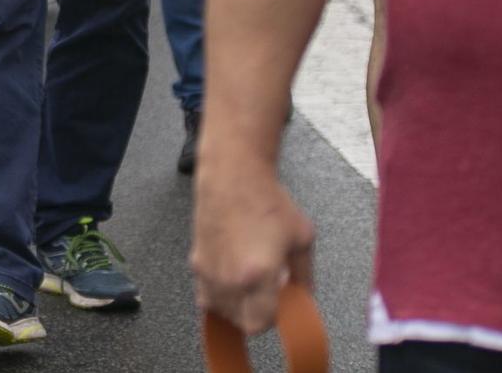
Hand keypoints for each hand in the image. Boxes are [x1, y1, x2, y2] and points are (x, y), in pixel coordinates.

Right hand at [191, 153, 315, 335]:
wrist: (233, 176)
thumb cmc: (267, 202)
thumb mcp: (302, 238)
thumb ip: (305, 275)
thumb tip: (305, 297)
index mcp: (257, 275)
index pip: (260, 324)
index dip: (272, 320)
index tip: (281, 308)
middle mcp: (228, 278)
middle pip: (238, 322)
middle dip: (255, 317)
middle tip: (268, 298)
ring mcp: (209, 270)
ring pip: (218, 310)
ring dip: (235, 308)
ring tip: (249, 288)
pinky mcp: (196, 261)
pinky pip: (204, 294)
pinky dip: (217, 295)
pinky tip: (232, 279)